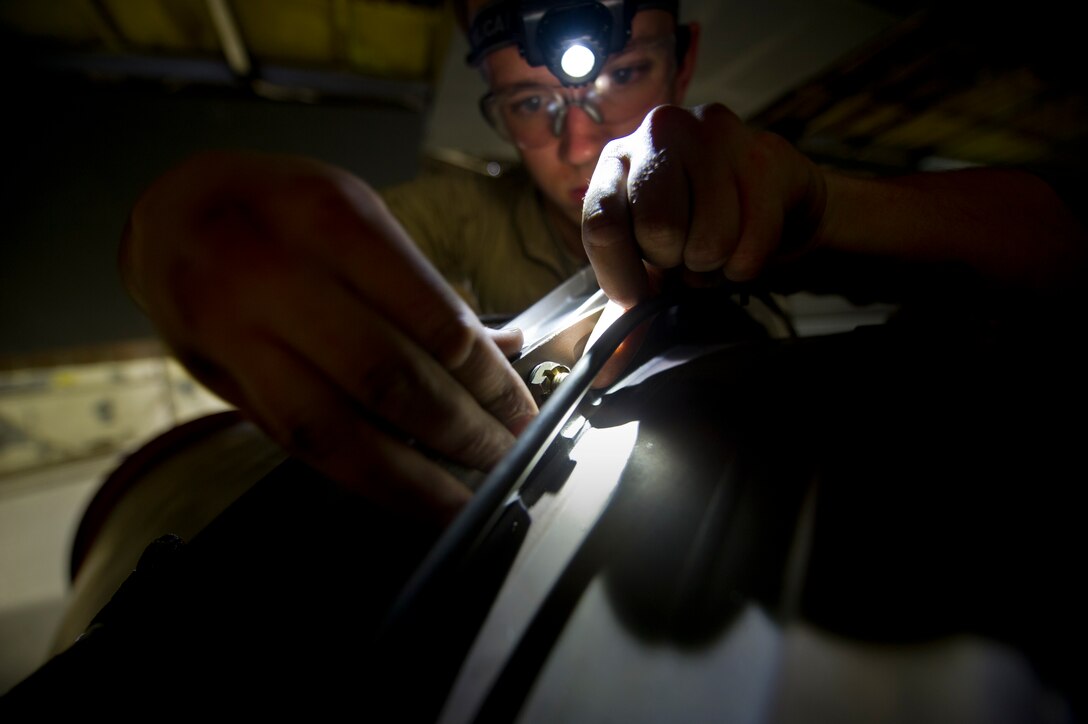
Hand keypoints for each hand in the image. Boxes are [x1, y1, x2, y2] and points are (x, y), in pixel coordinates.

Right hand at [122, 151, 537, 522]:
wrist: (168, 218)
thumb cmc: (277, 208)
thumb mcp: (355, 213)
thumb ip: (420, 286)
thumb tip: (498, 350)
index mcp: (329, 219)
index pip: (430, 317)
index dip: (485, 378)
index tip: (522, 409)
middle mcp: (277, 275)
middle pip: (389, 377)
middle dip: (463, 429)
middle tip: (508, 452)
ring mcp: (241, 334)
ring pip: (340, 427)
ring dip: (416, 475)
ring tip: (468, 495)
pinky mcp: (224, 382)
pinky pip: (302, 445)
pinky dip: (366, 480)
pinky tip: (410, 495)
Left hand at [581, 102, 826, 308]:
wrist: (773, 199)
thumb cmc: (697, 226)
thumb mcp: (650, 267)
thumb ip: (624, 314)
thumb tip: (604, 370)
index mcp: (617, 160)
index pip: (601, 223)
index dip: (620, 273)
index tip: (637, 294)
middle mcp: (659, 130)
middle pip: (658, 228)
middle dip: (675, 260)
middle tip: (685, 252)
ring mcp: (713, 133)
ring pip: (710, 238)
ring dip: (715, 262)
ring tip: (716, 243)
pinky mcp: (764, 152)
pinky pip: (753, 242)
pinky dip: (748, 262)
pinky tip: (746, 237)